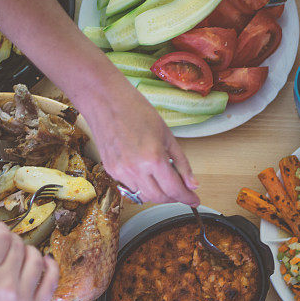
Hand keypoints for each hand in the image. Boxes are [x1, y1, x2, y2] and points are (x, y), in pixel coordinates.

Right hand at [0, 222, 58, 300]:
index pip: (0, 238)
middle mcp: (6, 284)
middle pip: (18, 246)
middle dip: (12, 239)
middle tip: (7, 243)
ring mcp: (24, 297)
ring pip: (36, 259)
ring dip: (29, 250)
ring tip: (23, 253)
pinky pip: (51, 281)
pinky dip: (50, 266)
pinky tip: (46, 261)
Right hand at [83, 85, 199, 205]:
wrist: (105, 100)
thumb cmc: (137, 110)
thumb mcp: (167, 135)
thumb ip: (181, 163)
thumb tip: (192, 184)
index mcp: (153, 158)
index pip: (174, 189)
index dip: (187, 198)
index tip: (194, 200)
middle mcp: (135, 169)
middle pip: (159, 197)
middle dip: (173, 198)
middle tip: (181, 190)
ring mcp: (120, 172)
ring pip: (144, 195)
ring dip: (158, 192)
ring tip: (163, 178)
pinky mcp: (110, 171)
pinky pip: (131, 187)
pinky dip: (142, 185)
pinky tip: (146, 173)